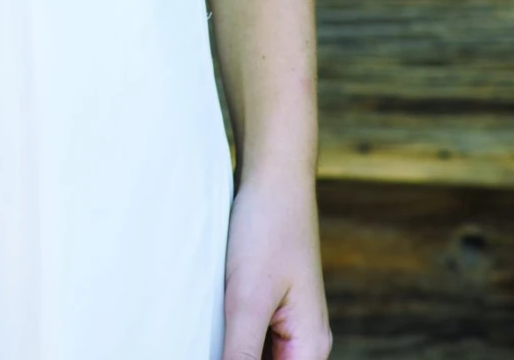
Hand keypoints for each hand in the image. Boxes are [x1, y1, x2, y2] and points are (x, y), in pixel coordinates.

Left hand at [222, 165, 330, 359]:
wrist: (273, 173)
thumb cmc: (267, 228)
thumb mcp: (248, 299)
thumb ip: (240, 355)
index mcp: (310, 348)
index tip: (218, 351)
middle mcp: (304, 342)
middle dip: (232, 357)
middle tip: (203, 337)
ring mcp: (287, 322)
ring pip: (255, 356)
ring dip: (228, 350)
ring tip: (203, 329)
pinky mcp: (268, 304)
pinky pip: (249, 338)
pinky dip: (227, 339)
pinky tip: (204, 327)